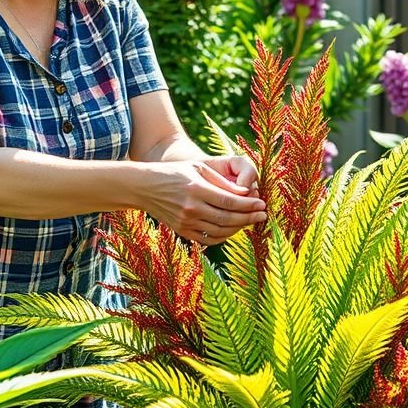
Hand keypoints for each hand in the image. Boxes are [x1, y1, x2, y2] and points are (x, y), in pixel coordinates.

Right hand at [140, 159, 266, 245]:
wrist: (145, 187)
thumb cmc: (176, 173)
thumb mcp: (198, 168)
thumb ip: (222, 182)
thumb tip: (246, 192)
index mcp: (196, 189)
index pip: (228, 201)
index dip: (248, 204)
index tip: (262, 204)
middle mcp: (191, 208)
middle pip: (227, 218)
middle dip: (248, 217)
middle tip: (263, 215)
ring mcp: (185, 222)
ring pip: (220, 231)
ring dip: (239, 228)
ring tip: (251, 221)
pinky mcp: (182, 231)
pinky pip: (208, 238)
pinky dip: (224, 236)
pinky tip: (233, 229)